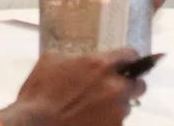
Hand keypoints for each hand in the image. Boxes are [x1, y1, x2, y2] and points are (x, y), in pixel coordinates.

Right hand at [0, 49, 146, 125]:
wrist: (34, 124)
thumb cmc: (40, 91)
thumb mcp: (51, 60)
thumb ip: (73, 57)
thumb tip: (79, 59)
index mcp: (101, 65)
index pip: (130, 55)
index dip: (128, 59)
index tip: (126, 63)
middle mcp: (115, 88)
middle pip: (138, 84)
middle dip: (129, 85)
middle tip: (115, 88)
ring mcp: (115, 112)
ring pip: (127, 106)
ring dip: (116, 105)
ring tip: (96, 109)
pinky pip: (116, 122)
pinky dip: (107, 121)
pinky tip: (91, 120)